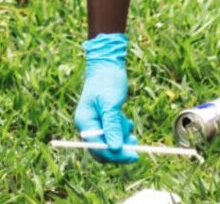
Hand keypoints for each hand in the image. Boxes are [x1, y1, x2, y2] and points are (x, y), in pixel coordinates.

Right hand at [74, 32, 138, 163]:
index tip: (134, 155)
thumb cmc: (107, 80)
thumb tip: (115, 149)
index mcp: (84, 121)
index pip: (98, 148)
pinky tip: (126, 121)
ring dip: (121, 138)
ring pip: (109, 143)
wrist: (106, 63)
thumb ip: (111, 125)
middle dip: (119, 148)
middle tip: (135, 141)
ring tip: (128, 122)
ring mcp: (94, 123)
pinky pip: (112, 135)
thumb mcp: (110, 103)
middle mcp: (87, 125)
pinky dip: (121, 132)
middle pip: (103, 149)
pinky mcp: (102, 120)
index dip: (116, 155)